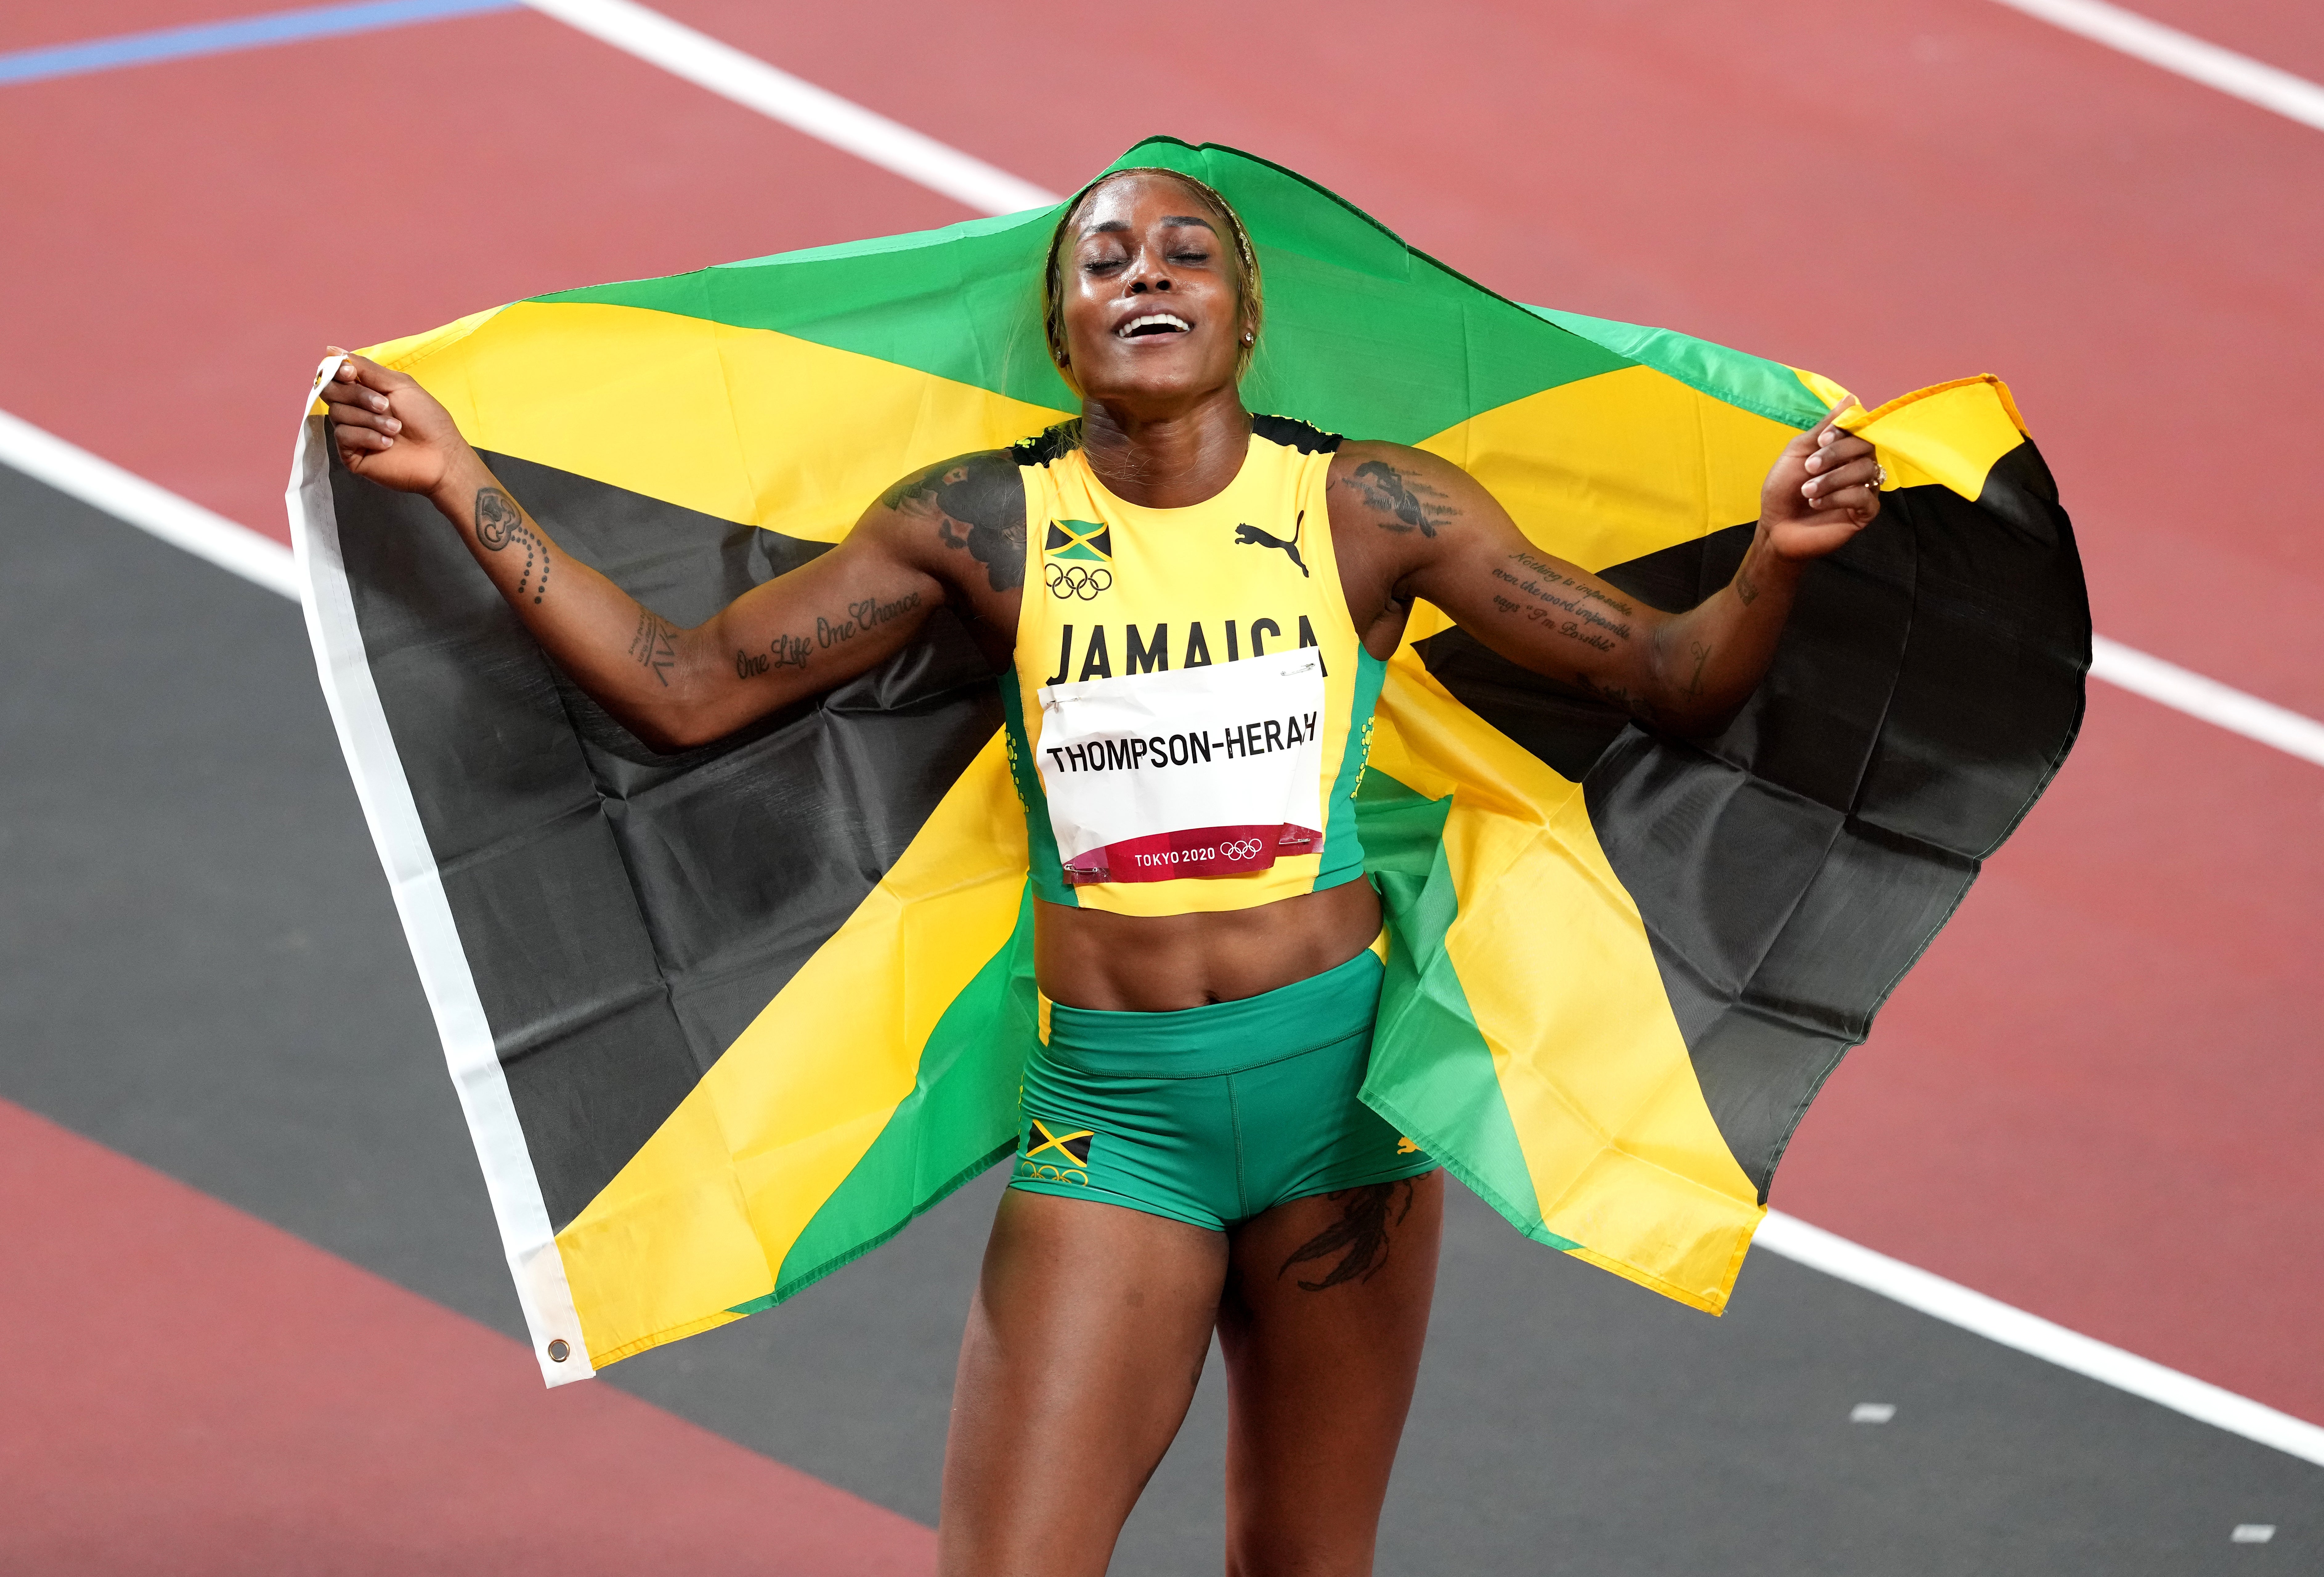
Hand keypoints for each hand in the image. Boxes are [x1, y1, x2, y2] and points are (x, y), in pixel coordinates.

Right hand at [318, 348, 469, 497]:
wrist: (440, 456)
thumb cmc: (427, 420)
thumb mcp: (399, 385)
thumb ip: (366, 368)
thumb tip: (332, 350)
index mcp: (365, 390)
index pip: (334, 374)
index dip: (337, 371)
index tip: (351, 373)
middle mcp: (355, 409)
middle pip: (330, 391)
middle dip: (358, 395)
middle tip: (385, 405)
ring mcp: (352, 431)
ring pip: (337, 413)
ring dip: (371, 419)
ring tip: (396, 429)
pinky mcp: (350, 453)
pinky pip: (343, 435)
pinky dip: (367, 436)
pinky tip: (387, 444)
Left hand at [1757, 397, 1883, 561]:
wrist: (1776, 526)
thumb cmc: (1784, 489)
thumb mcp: (1798, 452)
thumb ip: (1823, 427)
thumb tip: (1850, 399)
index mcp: (1844, 449)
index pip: (1859, 429)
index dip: (1843, 431)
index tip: (1820, 439)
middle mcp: (1858, 465)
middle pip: (1866, 447)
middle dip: (1836, 454)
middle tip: (1809, 467)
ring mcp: (1865, 488)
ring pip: (1866, 470)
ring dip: (1833, 478)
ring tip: (1808, 490)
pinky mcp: (1865, 512)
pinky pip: (1866, 497)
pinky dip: (1839, 497)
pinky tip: (1818, 503)